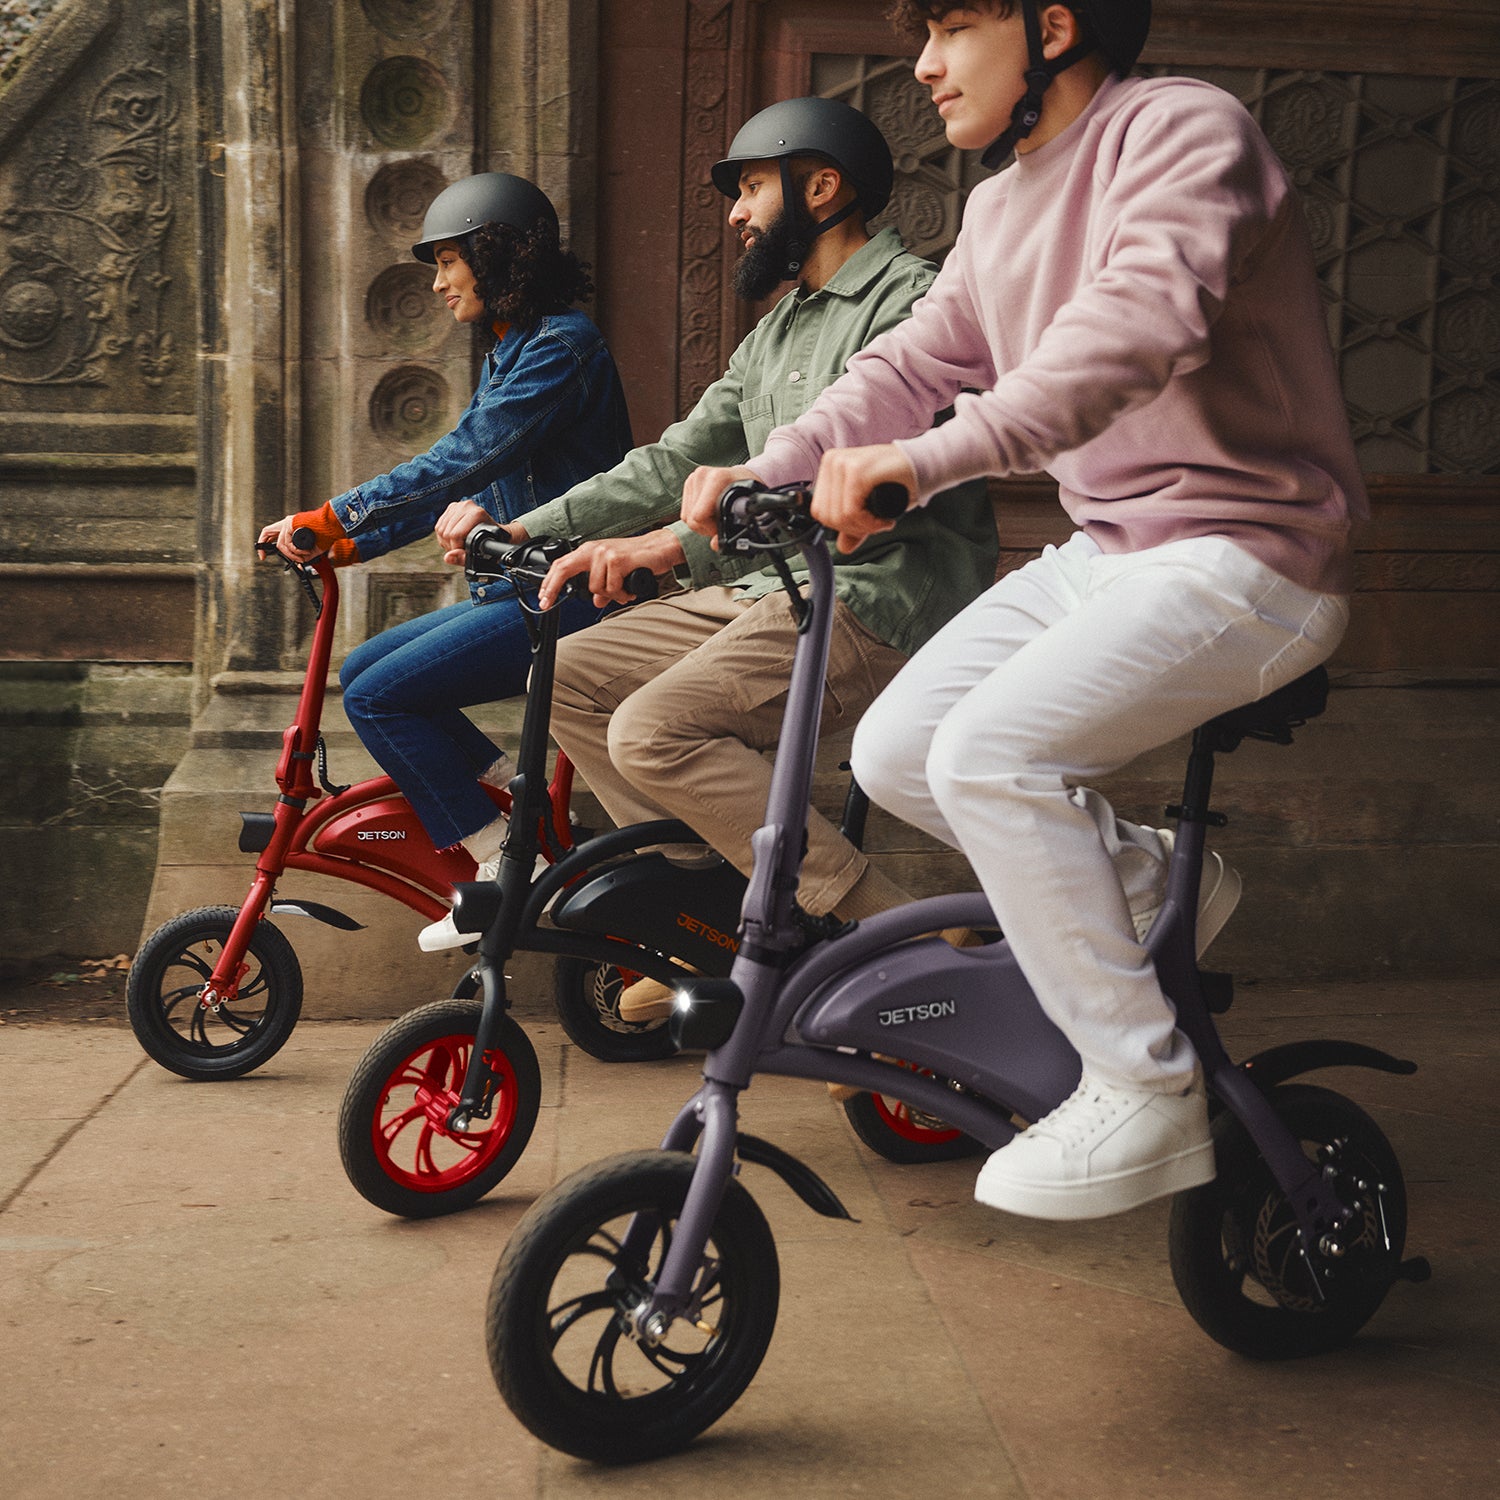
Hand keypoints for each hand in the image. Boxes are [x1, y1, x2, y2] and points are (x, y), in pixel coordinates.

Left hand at [256, 514, 319, 563]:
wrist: (331, 527)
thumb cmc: (325, 535)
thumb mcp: (311, 548)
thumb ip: (303, 554)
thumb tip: (299, 562)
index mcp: (291, 527)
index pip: (273, 533)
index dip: (266, 543)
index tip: (264, 554)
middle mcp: (287, 523)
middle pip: (267, 532)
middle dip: (262, 545)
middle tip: (262, 556)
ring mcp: (288, 523)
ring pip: (281, 544)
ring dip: (291, 554)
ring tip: (302, 558)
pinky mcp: (290, 523)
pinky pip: (287, 542)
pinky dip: (295, 550)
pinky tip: (304, 552)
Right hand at [437, 500, 510, 565]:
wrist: (498, 533)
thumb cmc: (493, 543)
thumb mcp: (483, 555)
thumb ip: (464, 558)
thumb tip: (448, 557)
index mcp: (476, 513)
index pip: (455, 534)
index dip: (457, 548)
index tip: (466, 552)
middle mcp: (466, 506)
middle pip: (446, 533)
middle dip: (452, 546)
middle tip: (463, 550)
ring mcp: (458, 505)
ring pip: (440, 530)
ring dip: (447, 543)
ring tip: (460, 545)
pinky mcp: (451, 508)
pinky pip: (438, 527)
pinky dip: (444, 537)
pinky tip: (455, 539)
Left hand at [539, 530, 685, 609]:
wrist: (660, 549)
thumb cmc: (638, 560)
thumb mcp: (615, 574)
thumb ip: (604, 587)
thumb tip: (597, 601)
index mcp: (590, 551)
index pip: (562, 564)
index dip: (549, 581)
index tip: (542, 597)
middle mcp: (594, 550)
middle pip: (564, 569)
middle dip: (552, 588)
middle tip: (546, 603)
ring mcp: (604, 553)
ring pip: (595, 587)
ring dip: (610, 595)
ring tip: (623, 591)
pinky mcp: (617, 560)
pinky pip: (611, 587)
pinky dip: (621, 593)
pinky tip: (629, 589)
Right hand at [681, 464, 757, 546]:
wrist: (744, 477)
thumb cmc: (748, 493)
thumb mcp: (747, 511)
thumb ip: (734, 530)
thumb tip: (715, 545)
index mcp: (717, 479)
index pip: (699, 515)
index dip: (711, 527)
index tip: (723, 524)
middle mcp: (702, 476)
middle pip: (691, 519)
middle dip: (706, 526)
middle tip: (720, 521)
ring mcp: (693, 478)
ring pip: (686, 517)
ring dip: (701, 522)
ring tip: (715, 515)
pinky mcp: (689, 483)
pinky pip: (685, 512)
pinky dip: (696, 516)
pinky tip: (708, 511)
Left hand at [808, 445, 916, 553]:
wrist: (923, 464)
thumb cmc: (898, 479)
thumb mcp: (869, 503)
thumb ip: (853, 523)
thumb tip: (843, 547)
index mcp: (829, 465)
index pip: (820, 511)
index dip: (842, 527)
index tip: (865, 525)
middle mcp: (832, 461)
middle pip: (828, 516)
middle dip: (854, 529)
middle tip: (876, 524)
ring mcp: (842, 463)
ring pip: (839, 516)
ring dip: (864, 527)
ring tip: (882, 521)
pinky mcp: (856, 470)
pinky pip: (852, 511)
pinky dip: (870, 523)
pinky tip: (884, 520)